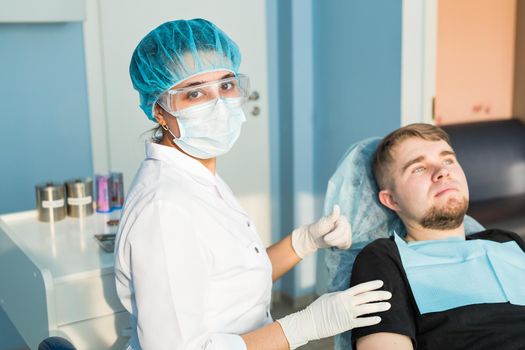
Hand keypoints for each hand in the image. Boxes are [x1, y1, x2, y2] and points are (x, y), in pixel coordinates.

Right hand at [277, 280, 391, 348]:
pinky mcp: (347, 324)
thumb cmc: (317, 309)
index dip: (372, 285)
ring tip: (388, 305)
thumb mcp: (328, 297)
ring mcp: (347, 313)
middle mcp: (346, 303)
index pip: (361, 287)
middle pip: (367, 297)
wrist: (309, 322)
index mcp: (342, 294)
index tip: (381, 283)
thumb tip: (348, 294)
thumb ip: (340, 295)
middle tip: (389, 294)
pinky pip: (362, 322)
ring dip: (379, 307)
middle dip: (379, 295)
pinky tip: (379, 319)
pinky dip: (371, 320)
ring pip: (367, 309)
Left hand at [291, 205, 351, 257]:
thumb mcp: (324, 222)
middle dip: (333, 240)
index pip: (342, 229)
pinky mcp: (345, 239)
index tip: (325, 238)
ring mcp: (347, 232)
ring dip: (335, 243)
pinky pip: (346, 245)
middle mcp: (346, 225)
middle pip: (344, 237)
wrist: (314, 237)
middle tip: (325, 238)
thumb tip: (336, 206)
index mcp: (342, 219)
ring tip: (328, 239)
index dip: (333, 235)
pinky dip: (339, 245)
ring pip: (345, 241)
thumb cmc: (318, 228)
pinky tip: (333, 242)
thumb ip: (332, 216)